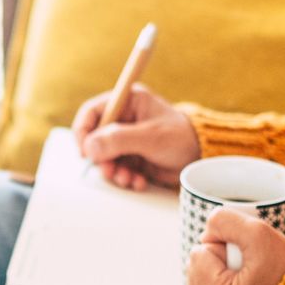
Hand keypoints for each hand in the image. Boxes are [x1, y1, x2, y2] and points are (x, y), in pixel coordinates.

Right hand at [72, 85, 199, 190]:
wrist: (201, 158)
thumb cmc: (182, 138)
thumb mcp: (151, 137)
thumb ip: (119, 139)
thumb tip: (89, 146)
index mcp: (127, 102)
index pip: (92, 112)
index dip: (84, 131)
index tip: (85, 151)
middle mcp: (124, 119)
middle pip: (95, 138)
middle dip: (101, 158)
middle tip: (109, 171)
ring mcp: (127, 140)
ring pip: (104, 157)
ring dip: (114, 171)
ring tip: (128, 179)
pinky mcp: (131, 157)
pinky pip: (117, 168)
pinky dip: (125, 178)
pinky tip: (138, 181)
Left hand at [187, 208, 284, 284]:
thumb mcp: (260, 233)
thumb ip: (224, 221)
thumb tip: (205, 233)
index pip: (198, 254)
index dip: (224, 247)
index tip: (249, 256)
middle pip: (195, 272)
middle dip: (218, 263)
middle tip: (250, 268)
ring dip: (218, 277)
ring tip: (250, 280)